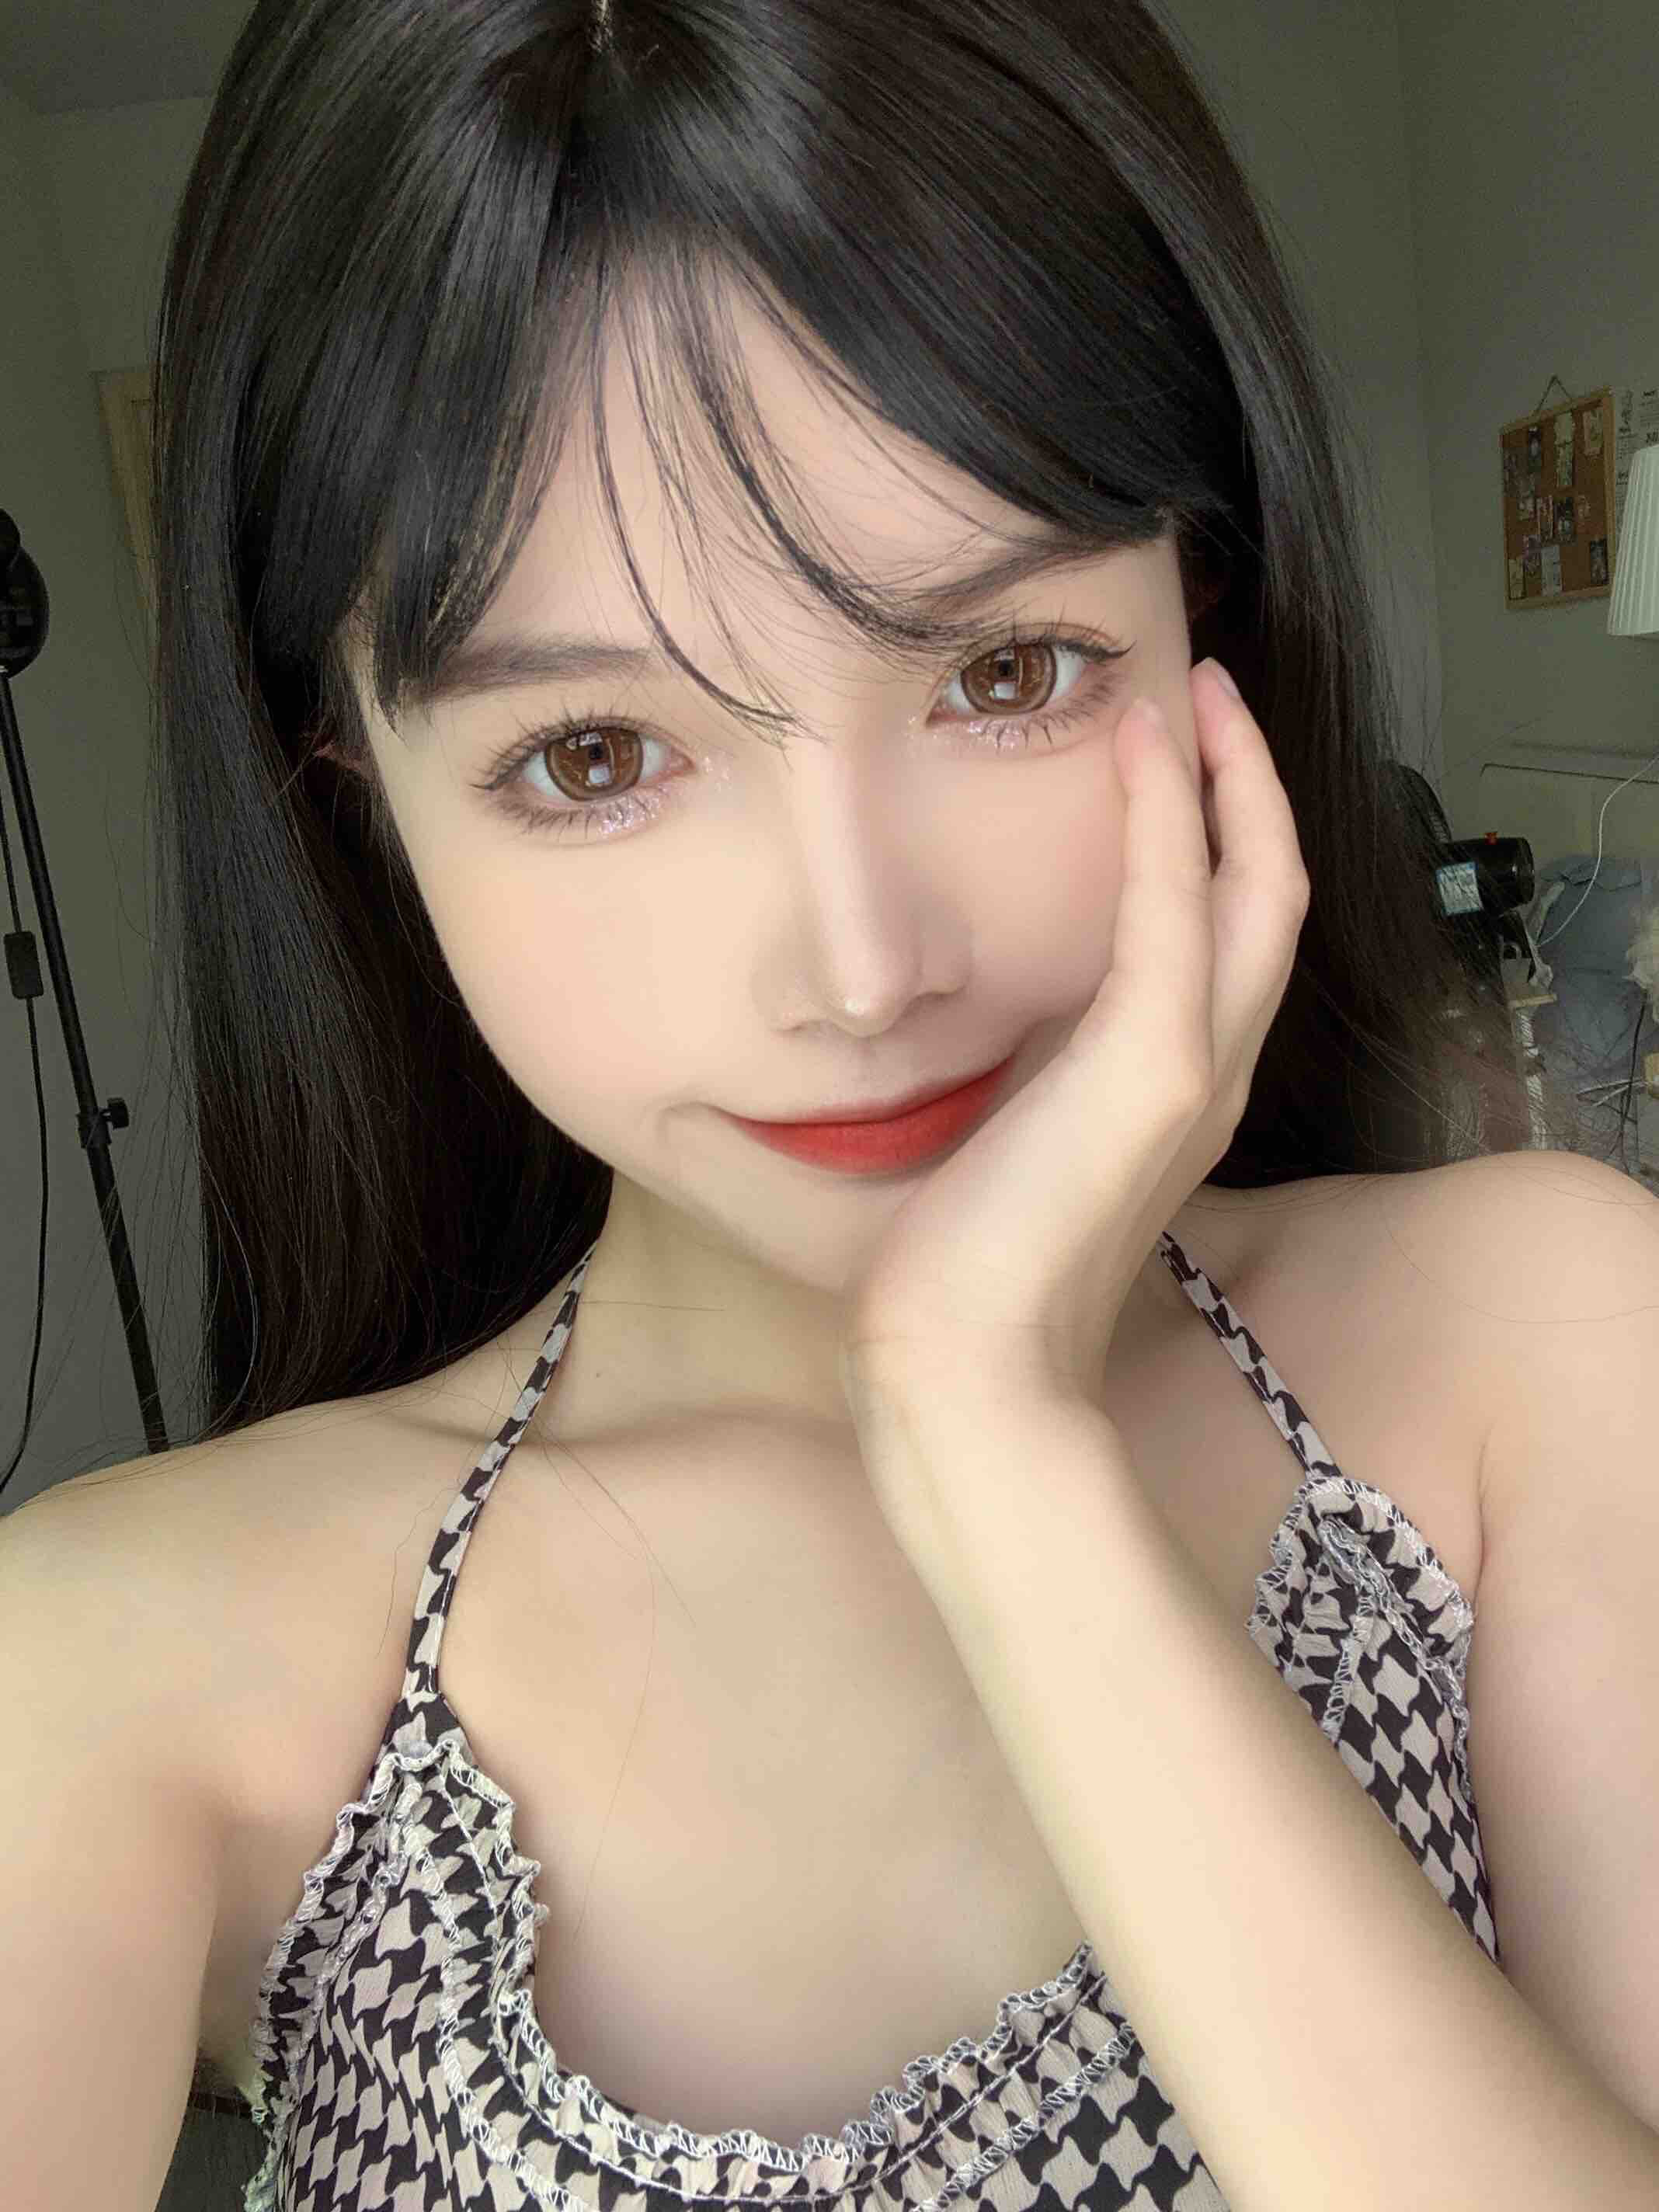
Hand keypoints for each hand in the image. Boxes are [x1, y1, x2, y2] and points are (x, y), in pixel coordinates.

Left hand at [837, 657, 1311, 1405]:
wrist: (963, 1368)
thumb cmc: (966, 1272)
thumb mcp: (1013, 1146)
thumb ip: (1033, 1082)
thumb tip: (983, 1038)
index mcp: (1174, 1094)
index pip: (1225, 940)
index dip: (1220, 842)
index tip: (1175, 757)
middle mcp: (1210, 1075)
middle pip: (1269, 898)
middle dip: (1248, 789)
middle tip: (1205, 693)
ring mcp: (1195, 1070)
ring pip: (1255, 890)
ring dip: (1230, 781)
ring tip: (1192, 694)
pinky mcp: (1154, 1068)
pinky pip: (1176, 907)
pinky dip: (1169, 817)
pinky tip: (1142, 746)